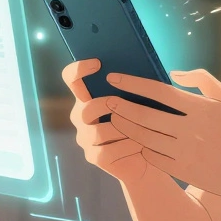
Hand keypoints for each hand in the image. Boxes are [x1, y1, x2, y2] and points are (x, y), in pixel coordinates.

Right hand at [62, 59, 148, 183]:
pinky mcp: (94, 157)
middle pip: (85, 108)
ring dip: (123, 129)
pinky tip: (141, 145)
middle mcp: (81, 117)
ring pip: (97, 131)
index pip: (71, 79)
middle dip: (108, 106)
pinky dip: (126, 146)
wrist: (149, 157)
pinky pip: (106, 151)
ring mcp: (85, 138)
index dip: (78, 69)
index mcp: (88, 98)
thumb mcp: (139, 102)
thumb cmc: (145, 124)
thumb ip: (132, 87)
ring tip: (143, 130)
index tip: (98, 63)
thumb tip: (143, 65)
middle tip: (130, 107)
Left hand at [105, 69, 220, 202]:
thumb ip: (203, 81)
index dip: (133, 83)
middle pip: (145, 115)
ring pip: (144, 138)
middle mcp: (191, 130)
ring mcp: (186, 153)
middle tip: (106, 101)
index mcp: (201, 108)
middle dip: (121, 106)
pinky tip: (133, 141)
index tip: (114, 78)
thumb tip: (173, 73)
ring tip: (113, 119)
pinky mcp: (184, 171)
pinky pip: (153, 158)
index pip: (158, 91)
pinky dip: (140, 148)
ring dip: (125, 127)